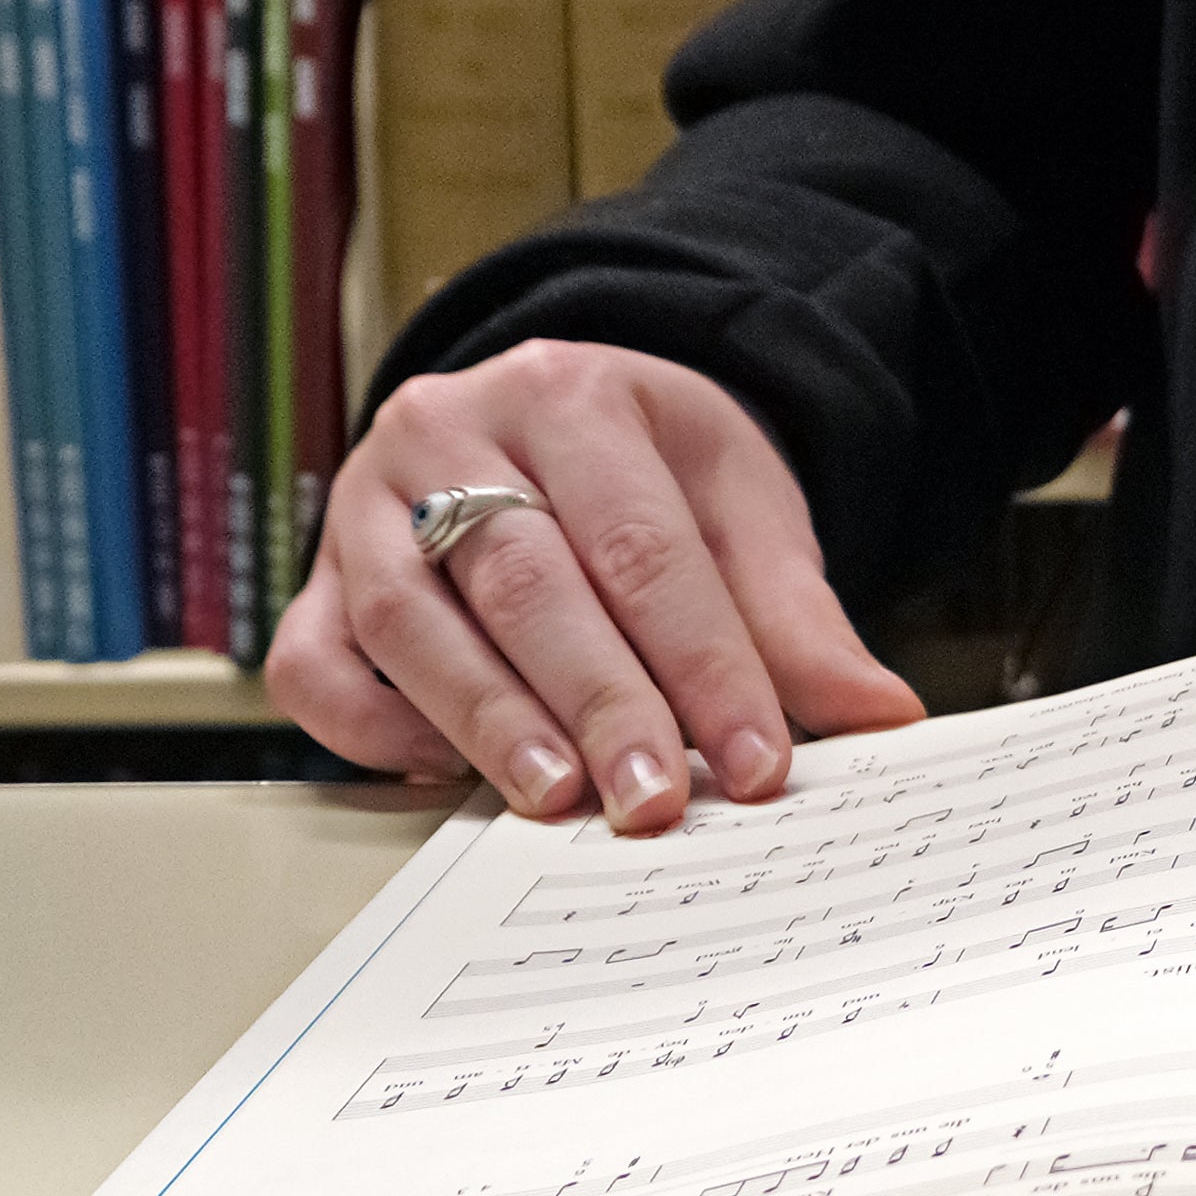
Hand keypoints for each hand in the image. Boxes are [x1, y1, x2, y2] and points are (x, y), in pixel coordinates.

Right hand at [266, 340, 924, 835]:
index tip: (755, 764)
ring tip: (554, 798)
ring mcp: (364, 499)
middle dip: (597, 702)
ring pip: (408, 618)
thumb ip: (798, 619)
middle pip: (524, 578)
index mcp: (575, 392)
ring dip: (484, 720)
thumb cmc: (649, 474)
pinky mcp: (313, 574)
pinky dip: (371, 729)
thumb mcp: (740, 507)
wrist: (555, 414)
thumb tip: (882, 716)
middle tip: (653, 803)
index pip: (643, 544)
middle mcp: (452, 428)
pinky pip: (313, 661)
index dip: (704, 663)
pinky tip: (446, 773)